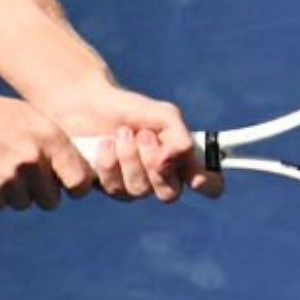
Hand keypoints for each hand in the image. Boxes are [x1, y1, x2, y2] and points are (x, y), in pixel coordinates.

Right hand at [0, 85, 97, 210]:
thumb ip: (57, 147)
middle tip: (25, 173)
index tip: (69, 186)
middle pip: (51, 200)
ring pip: (25, 203)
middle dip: (42, 192)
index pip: (80, 182)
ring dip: (16, 193)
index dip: (76, 187)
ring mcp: (9, 176)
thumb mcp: (33, 119)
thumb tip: (82, 179)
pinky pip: (1, 205)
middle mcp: (32, 158)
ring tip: (1, 165)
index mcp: (49, 137)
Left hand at [62, 85, 217, 202]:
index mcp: (182, 161)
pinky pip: (114, 189)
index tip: (197, 178)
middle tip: (144, 136)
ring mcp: (135, 187)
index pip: (208, 183)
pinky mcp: (109, 187)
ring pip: (139, 191)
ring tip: (121, 133)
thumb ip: (179, 136)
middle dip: (155, 166)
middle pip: (170, 194)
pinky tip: (104, 144)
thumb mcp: (163, 115)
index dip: (209, 185)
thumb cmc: (132, 110)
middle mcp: (162, 179)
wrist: (90, 105)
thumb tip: (175, 157)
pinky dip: (109, 163)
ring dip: (130, 158)